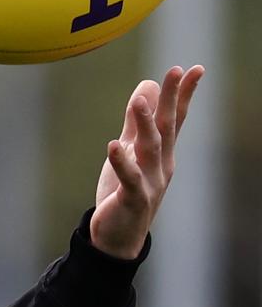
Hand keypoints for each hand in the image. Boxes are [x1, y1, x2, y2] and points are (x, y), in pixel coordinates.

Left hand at [90, 65, 204, 258]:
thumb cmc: (125, 191)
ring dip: (146, 125)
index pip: (175, 118)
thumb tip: (147, 86)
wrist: (119, 237)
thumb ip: (136, 122)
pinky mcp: (132, 198)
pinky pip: (129, 178)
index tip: (193, 69)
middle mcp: (161, 164)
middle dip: (172, 99)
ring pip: (150, 149)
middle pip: (167, 127)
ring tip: (141, 102)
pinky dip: (122, 161)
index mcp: (162, 153)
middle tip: (176, 71)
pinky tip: (113, 145)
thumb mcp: (130, 151)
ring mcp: (150, 182)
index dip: (183, 94)